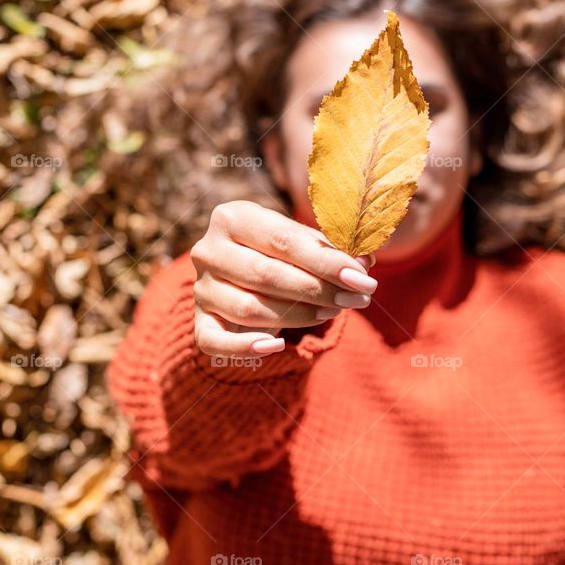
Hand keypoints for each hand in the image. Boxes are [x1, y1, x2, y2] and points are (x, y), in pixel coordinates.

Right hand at [191, 201, 376, 357]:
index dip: (326, 260)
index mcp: (233, 217)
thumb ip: (329, 250)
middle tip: (357, 299)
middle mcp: (209, 250)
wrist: (240, 273)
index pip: (283, 240)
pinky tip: (275, 347)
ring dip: (298, 316)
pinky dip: (245, 347)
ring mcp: (201, 288)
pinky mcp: (200, 321)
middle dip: (319, 289)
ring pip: (250, 309)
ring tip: (333, 312)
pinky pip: (215, 342)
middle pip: (267, 274)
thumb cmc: (278, 253)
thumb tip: (365, 262)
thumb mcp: (300, 242)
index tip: (362, 277)